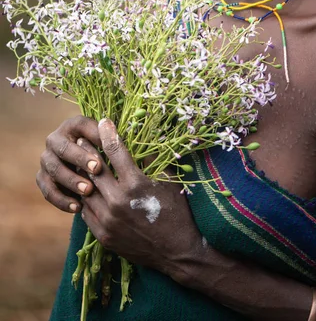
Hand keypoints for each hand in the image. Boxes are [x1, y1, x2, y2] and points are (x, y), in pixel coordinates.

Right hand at [36, 115, 103, 212]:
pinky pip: (48, 190)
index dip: (93, 139)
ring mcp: (46, 158)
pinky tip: (78, 208)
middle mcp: (55, 139)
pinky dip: (62, 200)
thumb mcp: (110, 145)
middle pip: (63, 148)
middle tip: (96, 171)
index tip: (103, 155)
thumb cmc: (105, 153)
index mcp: (73, 125)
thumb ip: (112, 141)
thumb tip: (118, 141)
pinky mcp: (42, 177)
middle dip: (79, 159)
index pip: (81, 127)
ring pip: (54, 169)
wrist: (87, 169)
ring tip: (88, 191)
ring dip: (71, 180)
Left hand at [79, 118, 201, 277]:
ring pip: (86, 191)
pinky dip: (86, 199)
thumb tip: (143, 139)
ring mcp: (108, 221)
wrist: (177, 252)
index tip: (103, 121)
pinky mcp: (103, 236)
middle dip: (87, 152)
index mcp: (136, 185)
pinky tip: (87, 190)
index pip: (116, 152)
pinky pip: (86, 212)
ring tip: (80, 164)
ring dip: (82, 177)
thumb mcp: (169, 182)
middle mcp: (118, 202)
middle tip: (82, 139)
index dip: (108, 134)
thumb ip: (152, 161)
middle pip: (94, 170)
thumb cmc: (177, 212)